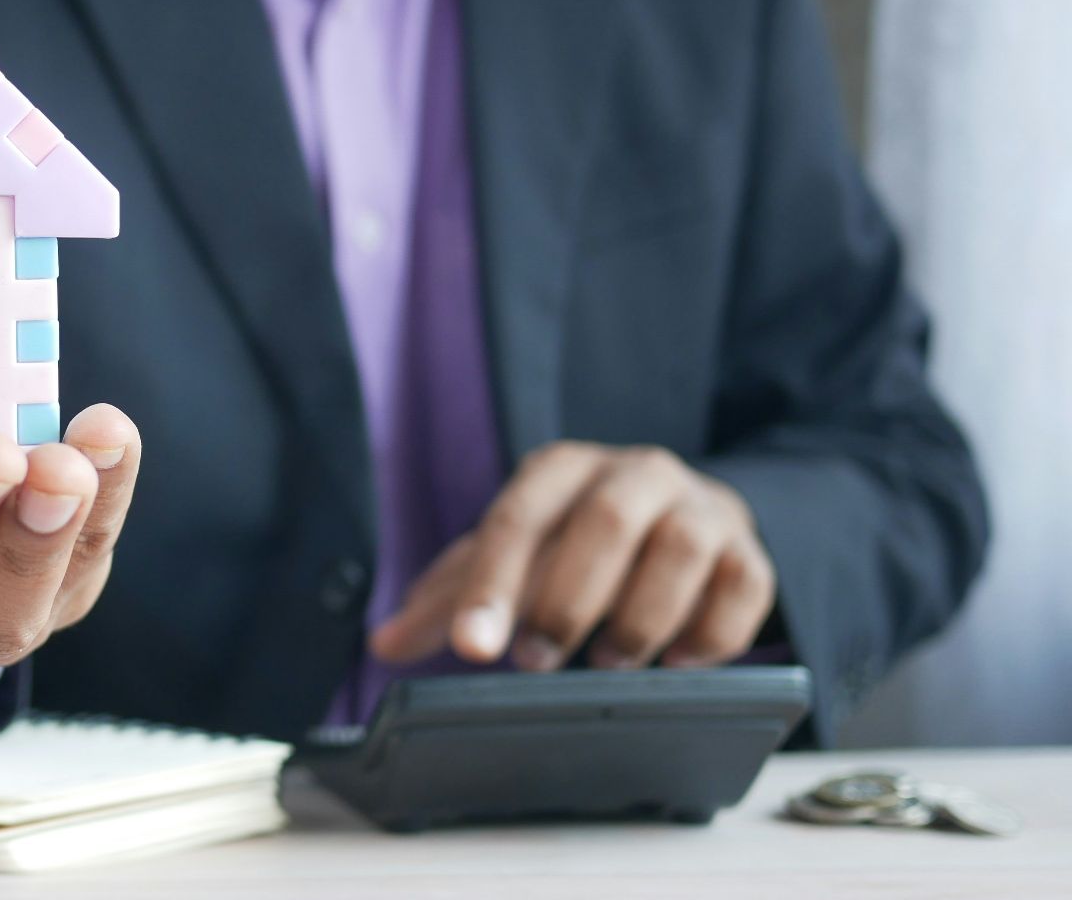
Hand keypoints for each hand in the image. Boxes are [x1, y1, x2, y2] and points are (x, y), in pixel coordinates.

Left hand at [370, 442, 774, 671]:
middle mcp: (635, 473)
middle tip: (537, 662)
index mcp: (562, 470)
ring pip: (680, 549)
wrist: (684, 518)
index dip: (492, 586)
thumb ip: (451, 599)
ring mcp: (700, 508)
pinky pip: (743, 586)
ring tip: (610, 663)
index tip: (473, 648)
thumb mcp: (513, 558)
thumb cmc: (579, 543)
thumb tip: (384, 643)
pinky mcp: (749, 551)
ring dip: (641, 616)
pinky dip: (711, 633)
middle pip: (604, 522)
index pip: (518, 519)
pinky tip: (677, 663)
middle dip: (567, 600)